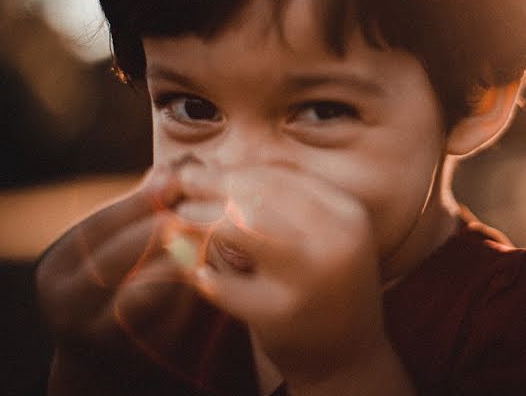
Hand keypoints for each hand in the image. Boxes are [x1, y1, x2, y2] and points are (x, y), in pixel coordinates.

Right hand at [35, 167, 229, 391]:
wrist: (108, 351)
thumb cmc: (119, 280)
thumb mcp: (119, 244)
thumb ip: (142, 211)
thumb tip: (174, 166)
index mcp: (60, 266)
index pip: (98, 227)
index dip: (138, 202)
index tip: (175, 178)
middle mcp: (66, 302)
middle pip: (113, 258)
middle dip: (157, 229)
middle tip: (194, 207)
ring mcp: (94, 332)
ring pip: (137, 292)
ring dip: (175, 260)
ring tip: (204, 235)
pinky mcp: (129, 351)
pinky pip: (160, 319)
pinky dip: (182, 292)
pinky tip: (203, 270)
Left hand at [176, 164, 402, 387]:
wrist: (348, 356)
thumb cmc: (327, 287)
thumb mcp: (328, 238)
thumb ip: (290, 205)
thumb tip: (223, 169)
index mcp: (348, 215)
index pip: (282, 176)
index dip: (235, 171)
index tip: (205, 172)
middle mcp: (335, 240)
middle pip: (257, 194)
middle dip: (210, 186)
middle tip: (179, 187)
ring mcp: (309, 277)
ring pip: (240, 226)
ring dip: (199, 219)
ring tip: (177, 221)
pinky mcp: (280, 314)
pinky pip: (224, 284)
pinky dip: (200, 273)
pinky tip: (194, 270)